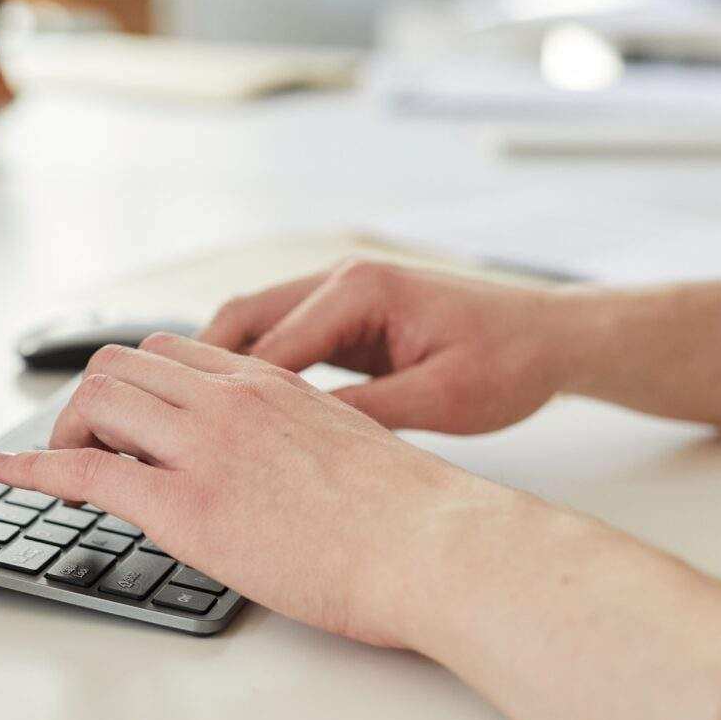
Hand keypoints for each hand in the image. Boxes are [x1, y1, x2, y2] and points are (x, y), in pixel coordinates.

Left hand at [0, 334, 529, 647]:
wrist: (437, 546)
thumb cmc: (412, 515)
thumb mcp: (349, 446)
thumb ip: (299, 439)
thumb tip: (279, 467)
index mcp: (270, 384)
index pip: (174, 351)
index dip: (134, 380)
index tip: (120, 411)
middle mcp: (229, 399)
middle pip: (123, 366)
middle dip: (90, 401)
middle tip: (85, 442)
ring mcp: (204, 447)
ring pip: (98, 402)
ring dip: (66, 430)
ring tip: (61, 463)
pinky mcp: (186, 505)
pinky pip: (85, 470)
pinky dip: (33, 468)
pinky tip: (7, 475)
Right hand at [199, 259, 572, 433]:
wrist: (555, 336)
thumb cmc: (510, 363)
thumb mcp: (439, 400)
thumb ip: (363, 414)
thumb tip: (294, 440)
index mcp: (361, 290)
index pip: (269, 347)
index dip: (225, 396)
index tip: (191, 437)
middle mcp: (341, 279)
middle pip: (241, 320)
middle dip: (198, 371)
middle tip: (166, 422)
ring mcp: (341, 292)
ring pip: (253, 325)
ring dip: (221, 368)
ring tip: (189, 419)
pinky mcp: (348, 313)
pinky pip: (282, 336)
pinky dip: (253, 369)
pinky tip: (238, 410)